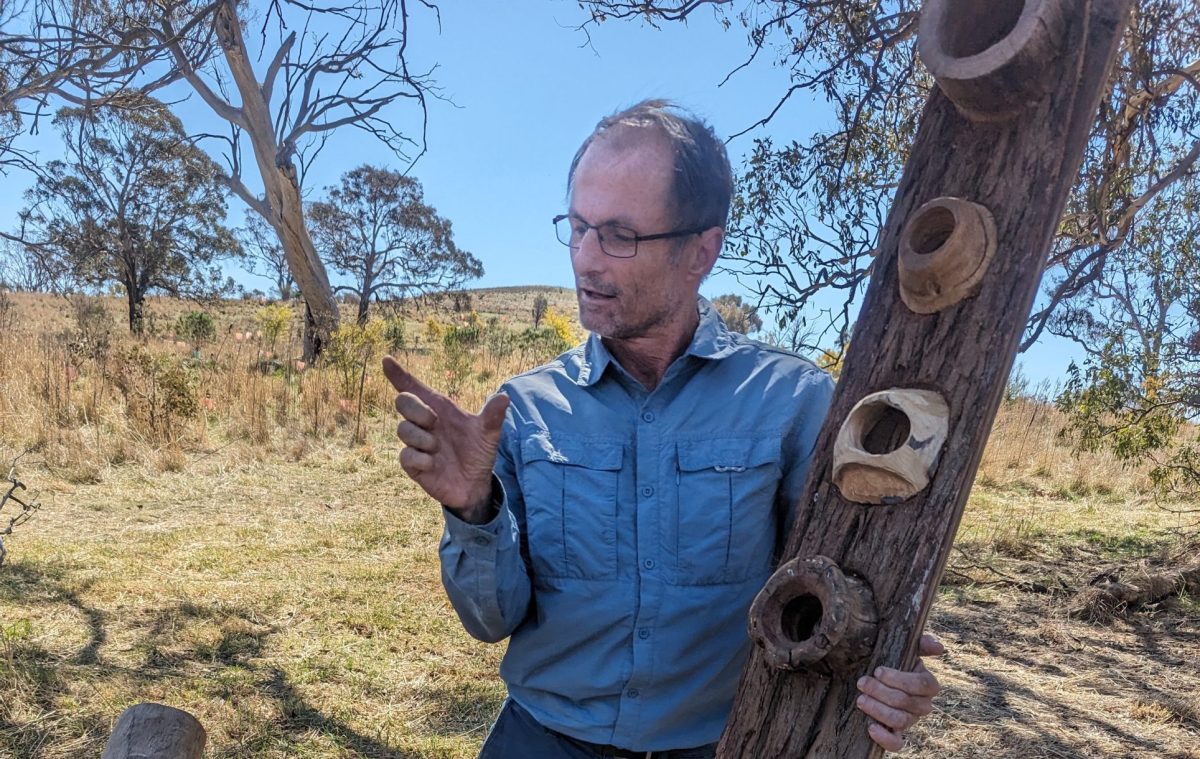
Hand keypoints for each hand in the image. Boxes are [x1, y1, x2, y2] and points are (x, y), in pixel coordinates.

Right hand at [382, 356, 509, 522]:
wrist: (475, 484)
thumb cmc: (478, 453)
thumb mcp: (489, 434)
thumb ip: (492, 416)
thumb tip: (504, 397)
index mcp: (439, 409)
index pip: (414, 387)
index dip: (398, 374)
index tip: (386, 359)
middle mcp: (424, 423)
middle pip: (403, 401)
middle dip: (416, 409)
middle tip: (434, 422)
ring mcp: (416, 442)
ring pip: (402, 429)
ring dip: (423, 438)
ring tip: (439, 449)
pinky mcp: (412, 463)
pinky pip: (405, 455)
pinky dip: (420, 458)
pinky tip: (433, 464)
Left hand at [856, 632, 944, 752]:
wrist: (872, 676)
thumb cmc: (891, 659)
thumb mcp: (904, 647)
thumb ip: (921, 643)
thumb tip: (939, 647)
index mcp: (927, 684)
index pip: (923, 685)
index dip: (901, 679)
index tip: (878, 671)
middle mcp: (922, 705)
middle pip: (908, 703)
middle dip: (882, 692)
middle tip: (862, 683)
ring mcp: (909, 720)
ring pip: (901, 721)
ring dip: (879, 710)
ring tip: (860, 700)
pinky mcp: (895, 734)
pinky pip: (897, 744)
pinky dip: (885, 738)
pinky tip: (871, 727)